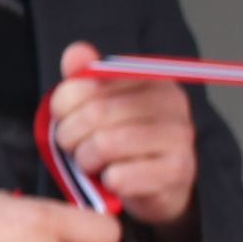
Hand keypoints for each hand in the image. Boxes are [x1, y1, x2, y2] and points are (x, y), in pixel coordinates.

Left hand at [46, 44, 198, 237]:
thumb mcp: (99, 107)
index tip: (64, 118)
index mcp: (152, 78)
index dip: (63, 105)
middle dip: (71, 136)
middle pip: (96, 113)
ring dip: (87, 161)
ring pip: (105, 144)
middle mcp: (173, 102)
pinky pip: (120, 177)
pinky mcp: (178, 172)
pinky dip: (107, 183)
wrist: (159, 189)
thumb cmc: (124, 146)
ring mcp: (180, 137)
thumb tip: (77, 52)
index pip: (88, 81)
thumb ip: (85, 79)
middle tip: (74, 147)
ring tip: (92, 164)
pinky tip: (114, 181)